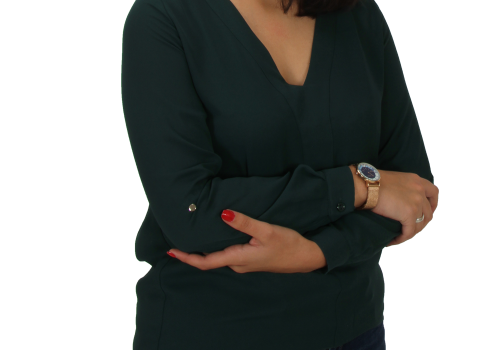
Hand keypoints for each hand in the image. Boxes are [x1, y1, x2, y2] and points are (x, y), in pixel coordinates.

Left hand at [167, 210, 323, 272]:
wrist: (307, 257)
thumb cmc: (288, 245)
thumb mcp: (267, 231)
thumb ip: (244, 223)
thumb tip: (223, 214)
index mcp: (238, 259)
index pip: (206, 262)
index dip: (187, 257)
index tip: (171, 251)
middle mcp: (238, 264)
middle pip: (209, 260)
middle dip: (192, 252)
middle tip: (175, 240)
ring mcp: (244, 262)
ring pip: (219, 256)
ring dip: (204, 249)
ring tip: (191, 236)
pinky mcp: (251, 258)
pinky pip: (228, 253)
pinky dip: (216, 247)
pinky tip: (216, 236)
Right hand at [371, 170, 438, 246]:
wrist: (367, 185)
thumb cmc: (374, 181)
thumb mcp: (396, 179)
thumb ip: (405, 187)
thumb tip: (403, 200)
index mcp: (416, 180)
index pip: (434, 192)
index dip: (433, 204)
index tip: (428, 210)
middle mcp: (420, 191)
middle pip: (429, 212)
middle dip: (422, 222)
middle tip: (412, 227)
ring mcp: (416, 203)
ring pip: (420, 225)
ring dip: (411, 232)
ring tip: (400, 235)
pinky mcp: (409, 214)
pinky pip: (409, 232)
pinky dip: (401, 238)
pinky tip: (393, 240)